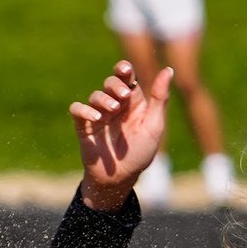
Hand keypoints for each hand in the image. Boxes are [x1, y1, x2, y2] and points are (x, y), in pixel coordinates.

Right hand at [70, 61, 172, 210]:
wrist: (121, 178)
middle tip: (123, 95)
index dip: (124, 69)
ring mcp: (99, 115)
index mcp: (133, 103)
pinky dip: (84, 110)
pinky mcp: (84, 126)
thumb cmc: (140, 153)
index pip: (127, 78)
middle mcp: (115, 106)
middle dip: (115, 84)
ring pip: (96, 95)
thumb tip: (168, 69)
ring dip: (104, 99)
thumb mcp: (154, 125)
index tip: (126, 69)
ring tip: (113, 109)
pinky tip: (96, 118)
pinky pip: (77, 109)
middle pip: (110, 82)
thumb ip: (160, 98)